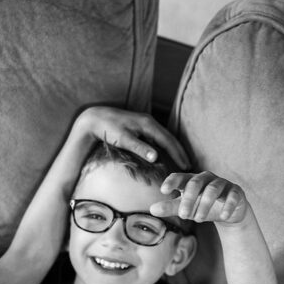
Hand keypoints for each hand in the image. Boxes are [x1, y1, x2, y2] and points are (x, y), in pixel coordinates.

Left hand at [73, 106, 189, 169]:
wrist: (96, 118)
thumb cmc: (108, 128)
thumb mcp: (124, 139)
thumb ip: (140, 148)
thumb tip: (156, 157)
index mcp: (148, 124)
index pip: (168, 141)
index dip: (178, 153)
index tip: (185, 165)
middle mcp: (149, 122)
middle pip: (169, 138)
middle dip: (179, 151)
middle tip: (188, 165)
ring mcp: (145, 123)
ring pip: (163, 137)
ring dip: (172, 149)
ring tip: (179, 161)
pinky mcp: (140, 126)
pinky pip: (156, 137)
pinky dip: (164, 146)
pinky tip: (165, 154)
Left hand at [151, 171, 249, 224]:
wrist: (227, 212)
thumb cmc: (201, 206)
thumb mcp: (185, 208)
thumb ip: (170, 208)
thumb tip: (152, 210)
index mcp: (191, 180)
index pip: (180, 177)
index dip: (172, 181)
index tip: (163, 191)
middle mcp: (207, 179)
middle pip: (196, 183)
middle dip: (188, 199)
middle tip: (182, 215)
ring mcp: (222, 184)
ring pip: (213, 189)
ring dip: (205, 204)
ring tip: (198, 219)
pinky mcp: (236, 192)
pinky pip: (232, 196)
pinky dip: (228, 206)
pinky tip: (223, 217)